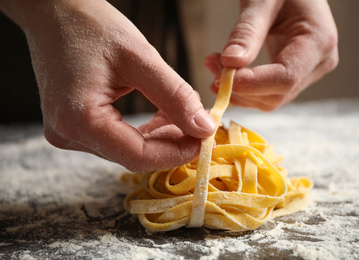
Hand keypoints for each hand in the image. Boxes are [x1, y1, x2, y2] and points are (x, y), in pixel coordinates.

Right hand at [1, 0, 215, 172]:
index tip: (205, 139)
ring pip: (128, 150)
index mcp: (78, 119)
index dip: (177, 152)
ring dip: (161, 136)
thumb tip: (204, 128)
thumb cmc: (91, 26)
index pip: (138, 156)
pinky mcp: (74, 127)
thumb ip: (175, 96)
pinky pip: (118, 140)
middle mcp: (68, 134)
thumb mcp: (140, 58)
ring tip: (181, 113)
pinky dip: (145, 132)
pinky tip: (162, 114)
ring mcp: (68, 133)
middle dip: (172, 144)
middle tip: (199, 125)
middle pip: (134, 156)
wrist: (54, 13)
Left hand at [205, 0, 338, 110]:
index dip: (252, 84)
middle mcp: (319, 62)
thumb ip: (247, 31)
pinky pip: (268, 93)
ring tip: (215, 65)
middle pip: (277, 94)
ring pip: (270, 99)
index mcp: (318, 41)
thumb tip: (231, 63)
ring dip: (238, 90)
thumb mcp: (262, 0)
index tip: (220, 77)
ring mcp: (309, 71)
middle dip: (240, 88)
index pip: (285, 78)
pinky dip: (244, 89)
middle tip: (212, 66)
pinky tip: (225, 73)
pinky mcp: (295, 74)